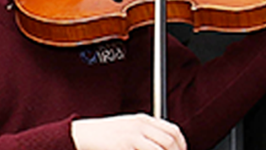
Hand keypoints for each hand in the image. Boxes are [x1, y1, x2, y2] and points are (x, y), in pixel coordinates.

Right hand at [72, 114, 186, 149]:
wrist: (84, 135)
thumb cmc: (106, 136)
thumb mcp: (129, 129)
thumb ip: (145, 134)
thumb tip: (164, 145)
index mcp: (143, 119)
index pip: (172, 130)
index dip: (182, 145)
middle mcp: (140, 125)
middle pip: (170, 140)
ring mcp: (132, 135)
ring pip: (160, 148)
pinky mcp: (124, 146)